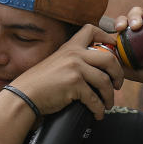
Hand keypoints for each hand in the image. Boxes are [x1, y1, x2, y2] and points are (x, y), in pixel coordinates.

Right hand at [8, 24, 122, 119]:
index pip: (91, 30)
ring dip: (110, 96)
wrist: (24, 95)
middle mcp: (74, 54)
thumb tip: (93, 69)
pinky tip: (98, 113)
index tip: (114, 48)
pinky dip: (99, 108)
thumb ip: (72, 61)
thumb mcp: (56, 63)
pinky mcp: (74, 84)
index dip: (107, 36)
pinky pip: (95, 98)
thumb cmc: (39, 83)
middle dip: (118, 73)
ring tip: (108, 104)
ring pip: (105, 81)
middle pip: (109, 58)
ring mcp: (75, 68)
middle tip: (118, 84)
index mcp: (70, 47)